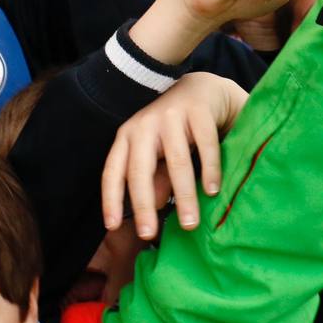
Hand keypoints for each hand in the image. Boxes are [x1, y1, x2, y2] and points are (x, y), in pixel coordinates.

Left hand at [102, 72, 248, 236]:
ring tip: (190, 223)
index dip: (110, 198)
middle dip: (142, 204)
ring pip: (176, 161)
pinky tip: (212, 192)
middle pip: (140, 168)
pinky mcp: (198, 109)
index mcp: (128, 136)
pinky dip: (209, 170)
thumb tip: (149, 209)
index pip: (113, 170)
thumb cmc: (178, 129)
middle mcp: (145, 124)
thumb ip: (155, 179)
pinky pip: (205, 144)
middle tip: (148, 234)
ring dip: (183, 196)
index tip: (111, 226)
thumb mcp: (160, 154)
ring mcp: (171, 114)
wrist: (205, 88)